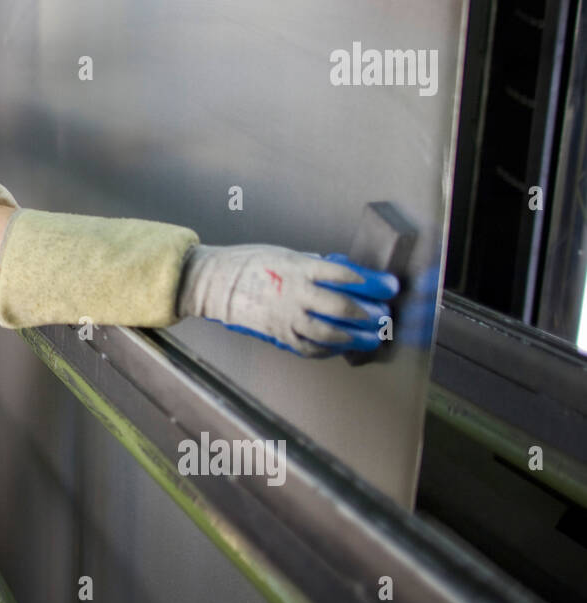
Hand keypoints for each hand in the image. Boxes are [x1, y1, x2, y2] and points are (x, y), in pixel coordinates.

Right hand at [175, 244, 398, 357]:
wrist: (214, 283)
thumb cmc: (249, 263)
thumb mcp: (285, 254)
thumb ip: (314, 266)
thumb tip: (342, 274)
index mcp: (297, 268)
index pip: (344, 275)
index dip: (371, 282)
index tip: (389, 286)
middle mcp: (294, 294)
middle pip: (341, 307)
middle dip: (368, 314)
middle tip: (384, 315)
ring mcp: (286, 317)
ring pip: (328, 332)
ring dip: (355, 337)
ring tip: (372, 338)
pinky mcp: (278, 334)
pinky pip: (309, 346)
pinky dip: (330, 348)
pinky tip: (341, 346)